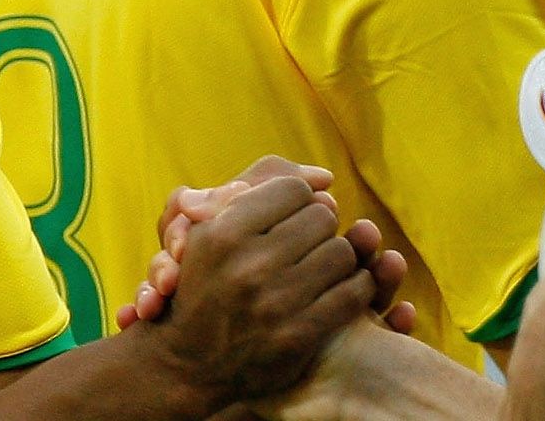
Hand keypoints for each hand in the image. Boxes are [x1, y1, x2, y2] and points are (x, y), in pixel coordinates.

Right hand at [117, 156, 415, 334]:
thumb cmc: (201, 286)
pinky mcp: (298, 337)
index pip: (293, 189)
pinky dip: (357, 287)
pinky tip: (342, 289)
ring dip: (339, 257)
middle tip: (308, 243)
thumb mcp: (204, 232)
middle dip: (318, 228)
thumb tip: (323, 178)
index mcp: (222, 234)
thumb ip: (248, 190)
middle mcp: (248, 266)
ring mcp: (274, 304)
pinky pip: (353, 293)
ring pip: (342, 253)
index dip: (298, 200)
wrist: (187, 365)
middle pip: (322, 217)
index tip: (292, 217)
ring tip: (323, 265)